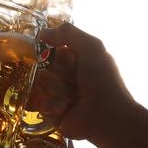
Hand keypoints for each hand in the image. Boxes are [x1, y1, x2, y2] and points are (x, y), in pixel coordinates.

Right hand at [28, 23, 133, 140]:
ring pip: (41, 86)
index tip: (69, 59)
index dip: (55, 54)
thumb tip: (41, 33)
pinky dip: (54, 105)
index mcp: (76, 60)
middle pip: (43, 68)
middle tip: (75, 81)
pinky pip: (41, 103)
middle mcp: (66, 76)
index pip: (50, 51)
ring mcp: (59, 95)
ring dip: (58, 90)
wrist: (107, 115)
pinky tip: (67, 109)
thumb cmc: (102, 79)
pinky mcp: (53, 113)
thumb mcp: (91, 46)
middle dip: (58, 74)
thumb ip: (67, 33)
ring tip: (74, 98)